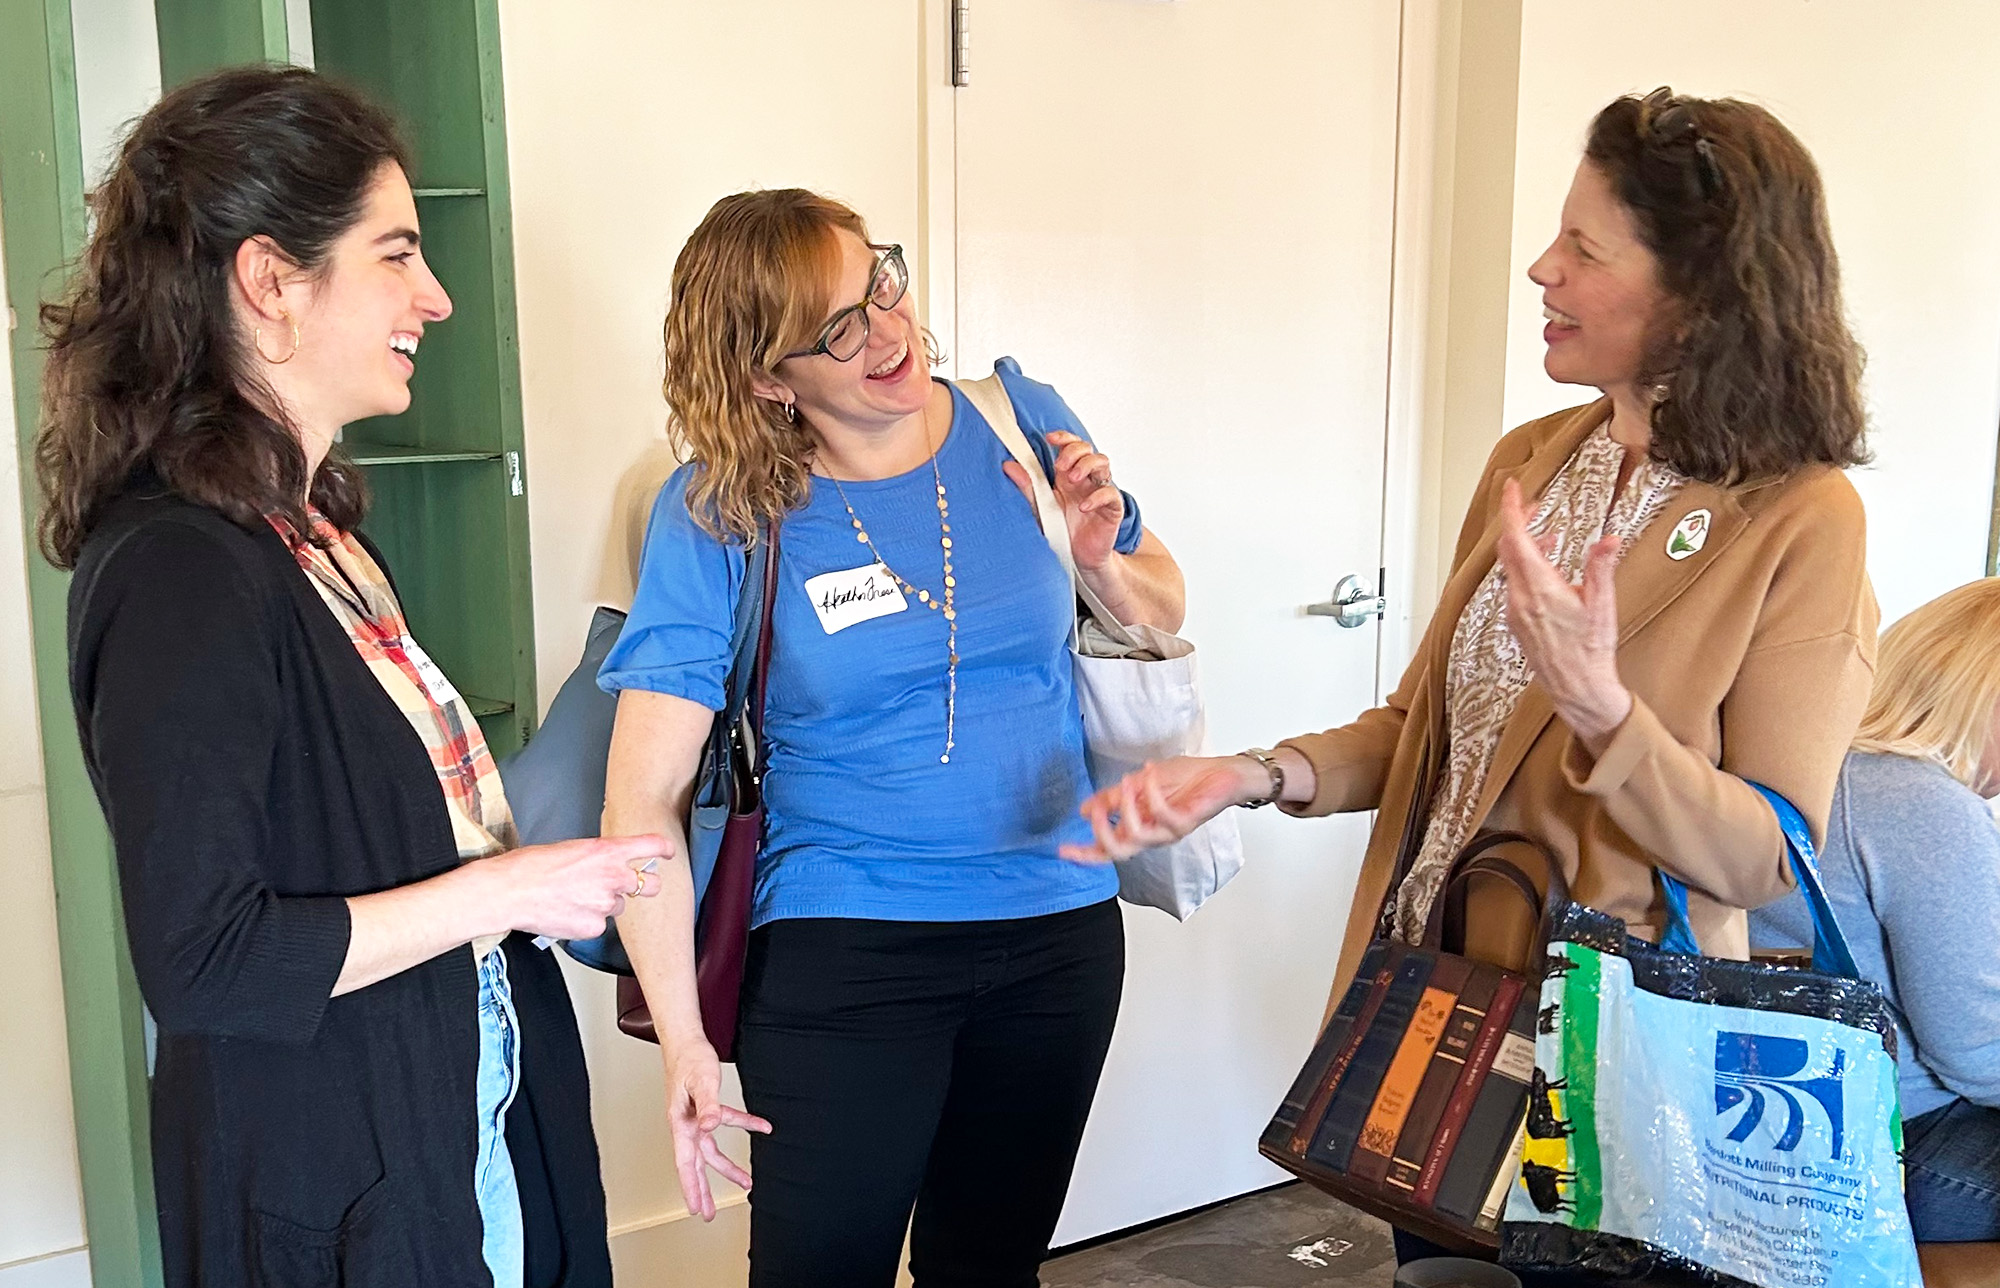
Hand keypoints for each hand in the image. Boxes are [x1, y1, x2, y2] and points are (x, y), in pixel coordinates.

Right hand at [490, 834, 670, 940]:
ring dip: (605, 904)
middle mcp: (614, 877)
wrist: (508, 891)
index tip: (667, 851)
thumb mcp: (573, 848)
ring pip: (619, 907)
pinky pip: (599, 925)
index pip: (652, 846)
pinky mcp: (594, 928)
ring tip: (574, 898)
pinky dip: (587, 922)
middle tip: (628, 886)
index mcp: (608, 851)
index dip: (664, 849)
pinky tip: (566, 913)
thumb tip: (609, 865)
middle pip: (652, 884)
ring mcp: (606, 905)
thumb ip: (599, 857)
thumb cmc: (531, 866)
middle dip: (645, 885)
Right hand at [662, 1036, 771, 1220]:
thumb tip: (709, 1127)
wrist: (686, 1040)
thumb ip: (708, 1106)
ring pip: (710, 1151)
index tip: (696, 1209)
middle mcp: (686, 1125)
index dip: (691, 1188)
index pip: (685, 1164)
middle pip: (695, 1165)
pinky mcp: (705, 1109)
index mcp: (680, 1124)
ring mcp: (695, 1119)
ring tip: (745, 1182)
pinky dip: (744, 1125)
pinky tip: (762, 1127)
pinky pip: (726, 1123)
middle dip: (702, 1190)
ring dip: (727, 1167)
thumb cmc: (689, 1060)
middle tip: (708, 1213)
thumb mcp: (703, 1082)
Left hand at [1002, 429, 1124, 571]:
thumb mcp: (1040, 509)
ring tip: (1073, 478)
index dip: (1064, 438)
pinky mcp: (1112, 508)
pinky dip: (1098, 496)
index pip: (1070, 447)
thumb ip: (1028, 488)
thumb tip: (1008, 466)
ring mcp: (1100, 491)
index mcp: (1067, 477)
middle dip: (1075, 451)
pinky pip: (1111, 494)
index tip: (1050, 438)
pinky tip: (1083, 506)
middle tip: (1061, 465)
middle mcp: (1085, 480)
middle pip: (1087, 450)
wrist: (1079, 560)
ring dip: (1087, 465)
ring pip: (1103, 463)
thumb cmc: (1062, 533)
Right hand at [1060, 756, 1265, 862]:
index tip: (1062, 850)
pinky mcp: (1186, 821)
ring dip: (1125, 807)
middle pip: (1118, 852)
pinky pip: (1161, 814)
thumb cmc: (1188, 778)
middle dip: (1099, 833)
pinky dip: (1151, 792)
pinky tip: (1150, 774)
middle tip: (1093, 811)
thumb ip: (1115, 797)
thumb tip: (1085, 809)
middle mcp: (1153, 834)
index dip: (1085, 853)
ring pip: (1136, 836)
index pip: (1108, 848)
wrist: (1224, 772)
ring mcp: (1169, 831)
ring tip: (1126, 782)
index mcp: (1140, 827)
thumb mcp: (1142, 782)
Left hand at [1495, 477, 1632, 746]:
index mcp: (1540, 588)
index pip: (1516, 538)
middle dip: (1518, 523)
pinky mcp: (1517, 621)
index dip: (1511, 510)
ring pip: (1510, 566)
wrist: (1577, 688)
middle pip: (1508, 548)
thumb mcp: (1603, 605)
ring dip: (1525, 546)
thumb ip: (1601, 568)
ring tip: (1548, 537)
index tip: (1513, 489)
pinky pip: (1514, 584)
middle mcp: (1520, 598)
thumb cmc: (1590, 652)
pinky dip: (1526, 567)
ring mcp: (1515, 611)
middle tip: (1532, 506)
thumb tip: (1609, 540)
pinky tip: (1546, 569)